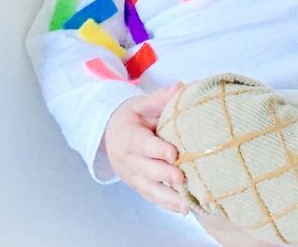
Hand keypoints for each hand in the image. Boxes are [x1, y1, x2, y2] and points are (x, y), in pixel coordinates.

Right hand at [103, 83, 188, 214]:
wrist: (111, 133)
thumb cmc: (132, 117)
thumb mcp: (141, 104)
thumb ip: (160, 98)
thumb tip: (181, 87)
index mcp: (127, 136)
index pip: (141, 144)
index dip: (156, 149)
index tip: (173, 153)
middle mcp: (127, 159)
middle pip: (145, 169)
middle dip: (164, 175)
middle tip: (182, 178)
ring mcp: (131, 175)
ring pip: (148, 189)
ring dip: (167, 198)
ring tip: (186, 205)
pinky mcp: (137, 185)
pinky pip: (151, 197)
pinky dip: (166, 204)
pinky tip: (182, 209)